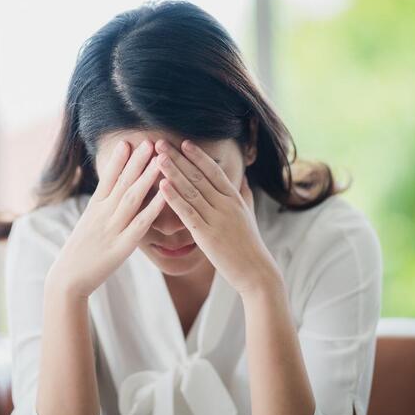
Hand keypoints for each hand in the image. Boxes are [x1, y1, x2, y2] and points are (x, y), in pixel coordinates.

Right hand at [48, 139, 165, 298]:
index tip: (128, 142)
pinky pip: (140, 224)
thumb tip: (110, 193)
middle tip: (149, 142)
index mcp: (94, 208)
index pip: (107, 178)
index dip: (118, 160)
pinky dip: (153, 208)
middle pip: (122, 183)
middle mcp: (103, 214)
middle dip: (136, 161)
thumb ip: (100, 208)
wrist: (67, 279)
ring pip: (132, 198)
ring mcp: (113, 229)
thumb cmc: (79, 252)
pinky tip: (165, 195)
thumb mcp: (88, 224)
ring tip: (160, 160)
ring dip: (147, 177)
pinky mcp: (122, 246)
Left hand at [155, 139, 278, 294]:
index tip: (184, 143)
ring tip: (158, 158)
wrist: (256, 271)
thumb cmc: (250, 244)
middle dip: (178, 158)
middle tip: (161, 143)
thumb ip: (245, 194)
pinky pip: (187, 212)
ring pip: (191, 190)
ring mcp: (216, 219)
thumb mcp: (249, 214)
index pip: (214, 171)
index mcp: (235, 198)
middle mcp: (225, 204)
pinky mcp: (207, 235)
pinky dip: (174, 198)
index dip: (198, 156)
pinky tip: (162, 186)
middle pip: (198, 176)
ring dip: (173, 172)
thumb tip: (243, 179)